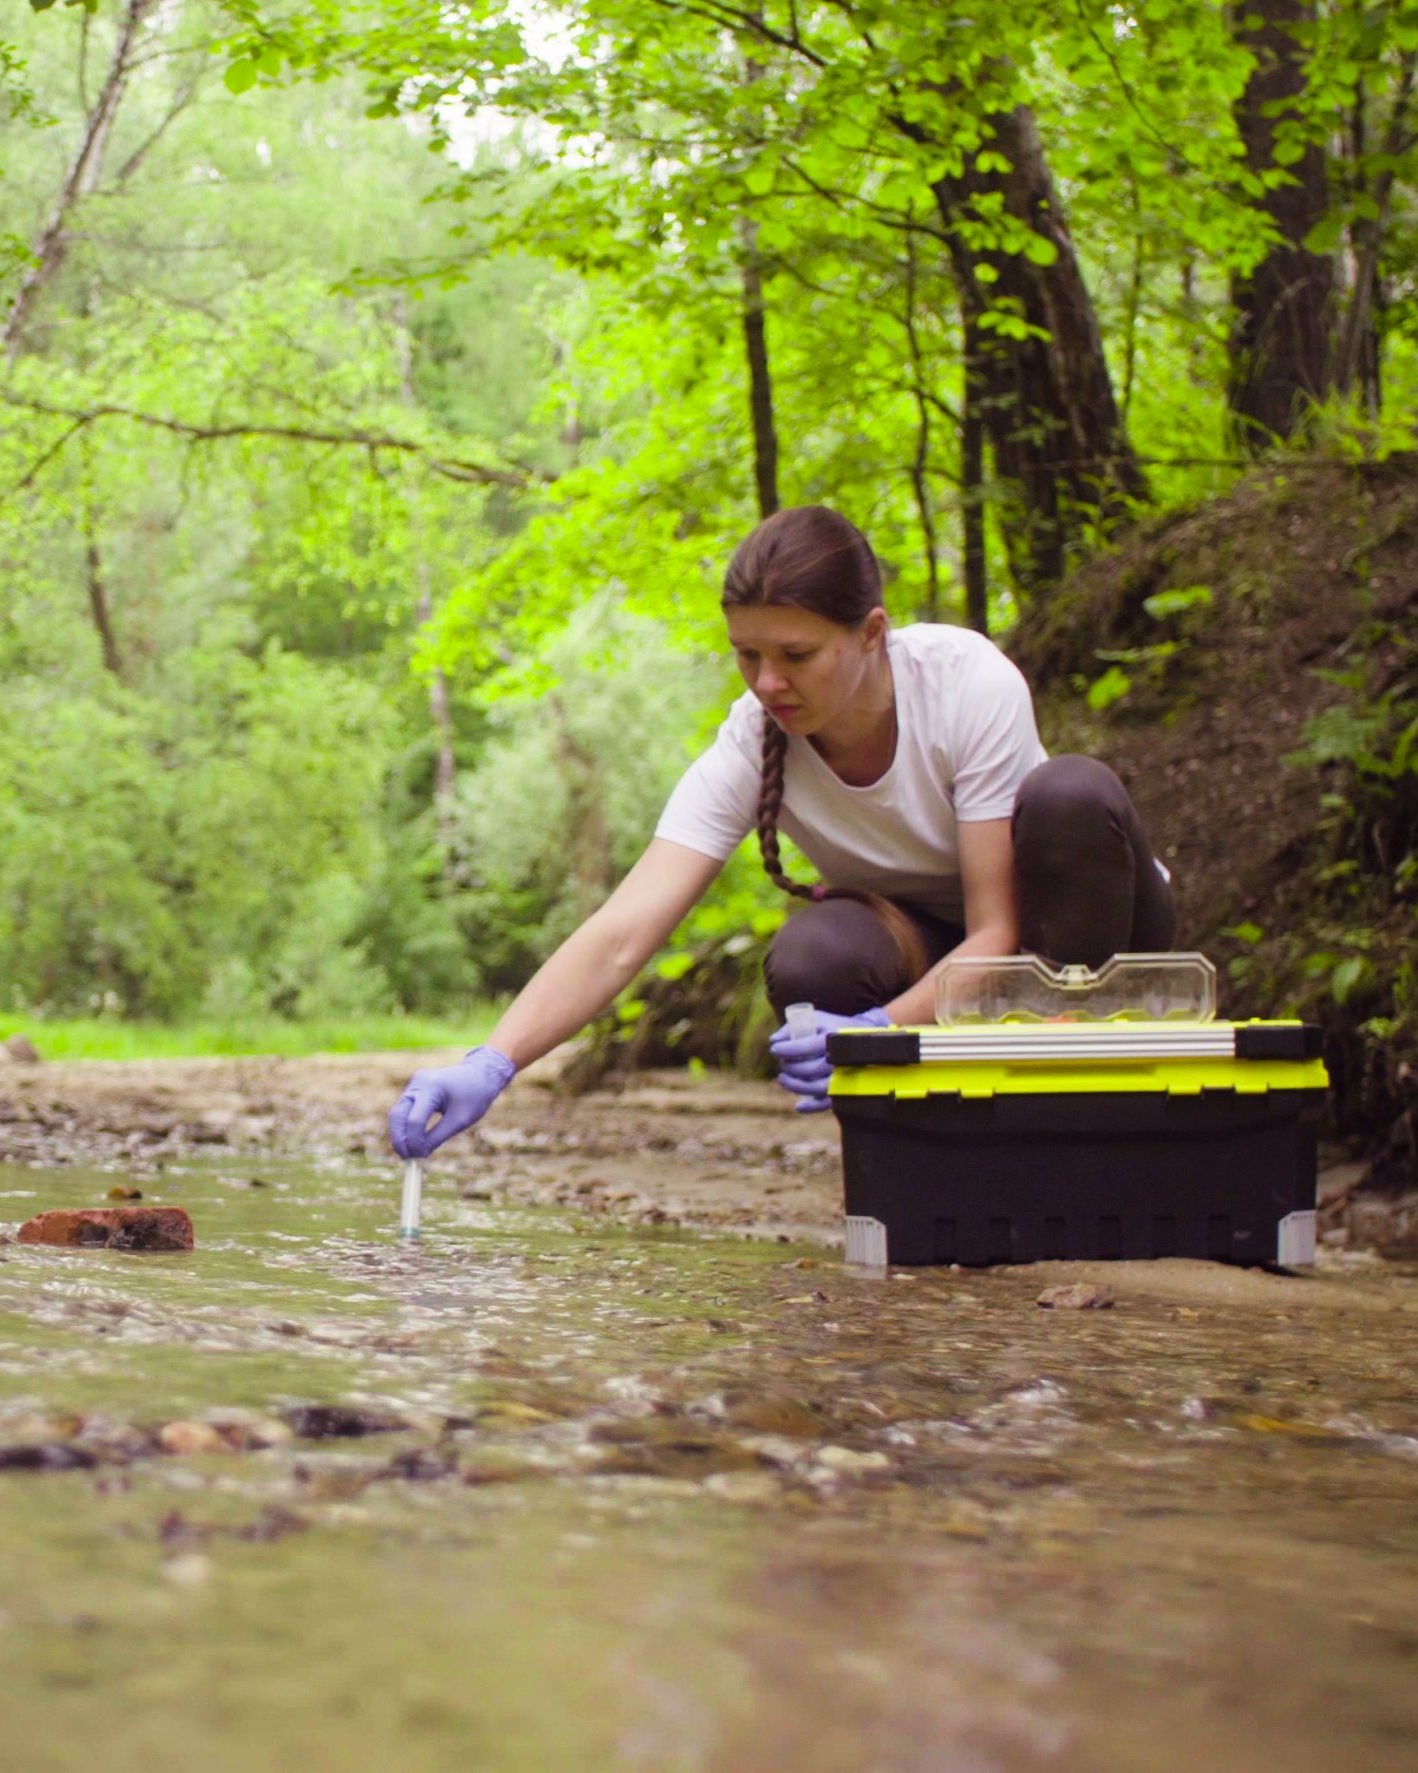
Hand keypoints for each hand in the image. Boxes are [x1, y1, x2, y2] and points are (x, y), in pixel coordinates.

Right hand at [387, 1047, 516, 1157]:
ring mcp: (415, 1083)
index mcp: (433, 1087)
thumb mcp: (460, 1120)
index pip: (415, 1120)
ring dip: (400, 1133)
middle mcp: (419, 1082)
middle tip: (405, 1158)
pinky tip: (411, 1141)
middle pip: (397, 1114)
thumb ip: (438, 1136)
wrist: (481, 1074)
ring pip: (397, 1112)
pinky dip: (405, 1125)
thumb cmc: (475, 1096)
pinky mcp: (415, 1087)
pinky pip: (404, 1109)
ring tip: (408, 1153)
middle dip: (399, 1138)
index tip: (420, 1158)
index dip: (415, 1142)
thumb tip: (419, 1154)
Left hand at [768, 1007, 890, 1113]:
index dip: (786, 1049)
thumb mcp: (816, 1018)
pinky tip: (798, 1106)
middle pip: (810, 1069)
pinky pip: (829, 1103)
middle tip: (782, 1062)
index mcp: (833, 1039)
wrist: (864, 1037)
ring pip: (817, 1088)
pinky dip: (812, 1107)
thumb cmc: (833, 1026)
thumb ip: (793, 1026)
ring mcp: (844, 1076)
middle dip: (790, 1067)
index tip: (774, 1049)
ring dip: (795, 1086)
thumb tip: (773, 1040)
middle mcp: (840, 1059)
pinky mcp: (844, 1090)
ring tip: (782, 1078)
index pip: (806, 1047)